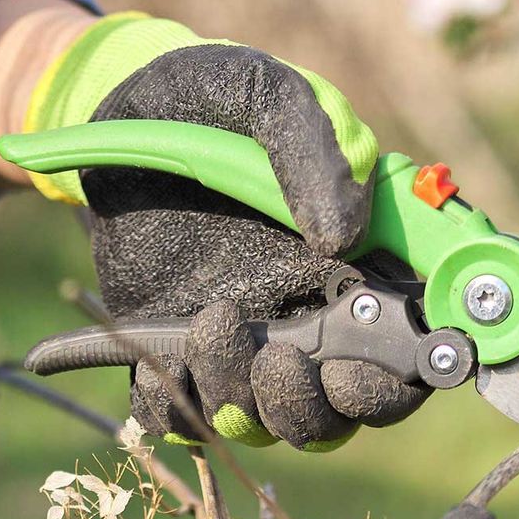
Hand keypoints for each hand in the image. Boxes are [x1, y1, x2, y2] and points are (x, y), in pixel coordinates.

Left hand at [23, 16, 428, 450]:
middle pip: (339, 411)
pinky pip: (184, 419)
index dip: (399, 381)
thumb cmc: (211, 99)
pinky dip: (176, 406)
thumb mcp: (267, 97)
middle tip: (277, 359)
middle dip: (312, 405)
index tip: (357, 369)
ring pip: (266, 422)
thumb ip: (315, 152)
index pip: (407, 354)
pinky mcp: (180, 355)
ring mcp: (244, 344)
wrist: (112, 110)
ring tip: (209, 323)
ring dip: (243, 397)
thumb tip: (346, 234)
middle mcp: (308, 318)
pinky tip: (164, 359)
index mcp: (358, 266)